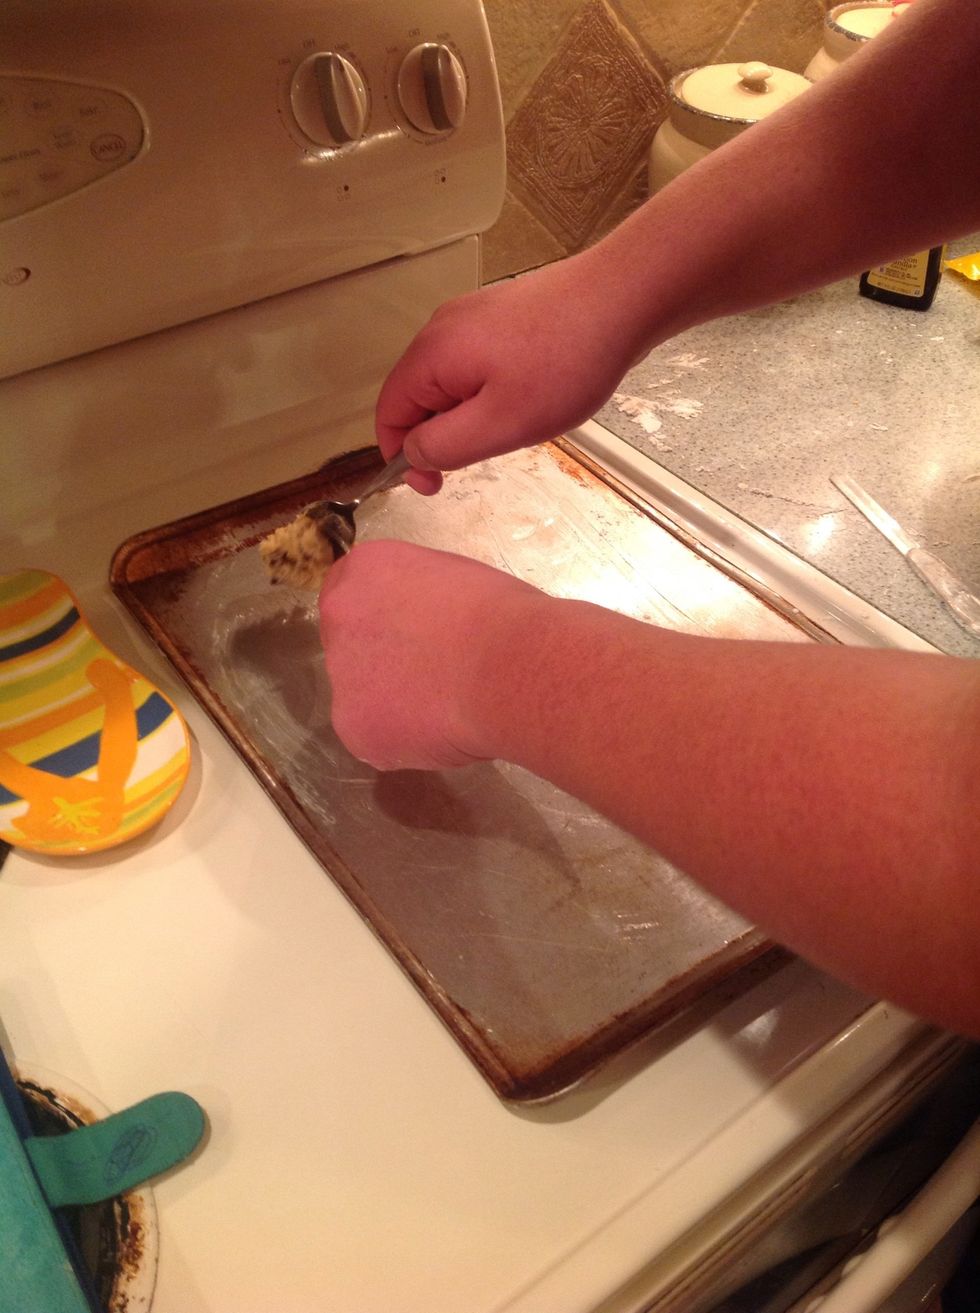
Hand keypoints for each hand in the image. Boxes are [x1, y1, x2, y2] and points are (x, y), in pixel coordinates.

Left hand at [318, 539, 541, 770]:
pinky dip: (403, 741)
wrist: (510, 667)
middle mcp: (340, 618)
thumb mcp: (452, 579)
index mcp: (365, 570)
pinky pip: (374, 738)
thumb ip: (417, 599)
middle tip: (429, 675)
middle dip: (382, 662)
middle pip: (351, 645)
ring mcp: (341, 676)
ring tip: (446, 705)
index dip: (381, 618)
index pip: (349, 592)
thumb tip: (421, 625)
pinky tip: (442, 730)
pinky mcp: (353, 727)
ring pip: (362, 696)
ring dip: (393, 703)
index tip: (406, 635)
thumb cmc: (500, 617)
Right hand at [375, 250, 645, 487]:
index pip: (388, 413)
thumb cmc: (565, 364)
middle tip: (491, 453)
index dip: (401, 457)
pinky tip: (531, 395)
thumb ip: (444, 446)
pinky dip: (491, 390)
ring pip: (451, 382)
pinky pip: (478, 363)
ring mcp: (472, 316)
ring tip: (518, 423)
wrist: (622, 297)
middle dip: (442, 435)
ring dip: (471, 414)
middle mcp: (441, 328)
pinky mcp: (501, 313)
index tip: (435, 486)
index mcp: (430, 355)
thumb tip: (411, 454)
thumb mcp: (499, 425)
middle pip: (418, 396)